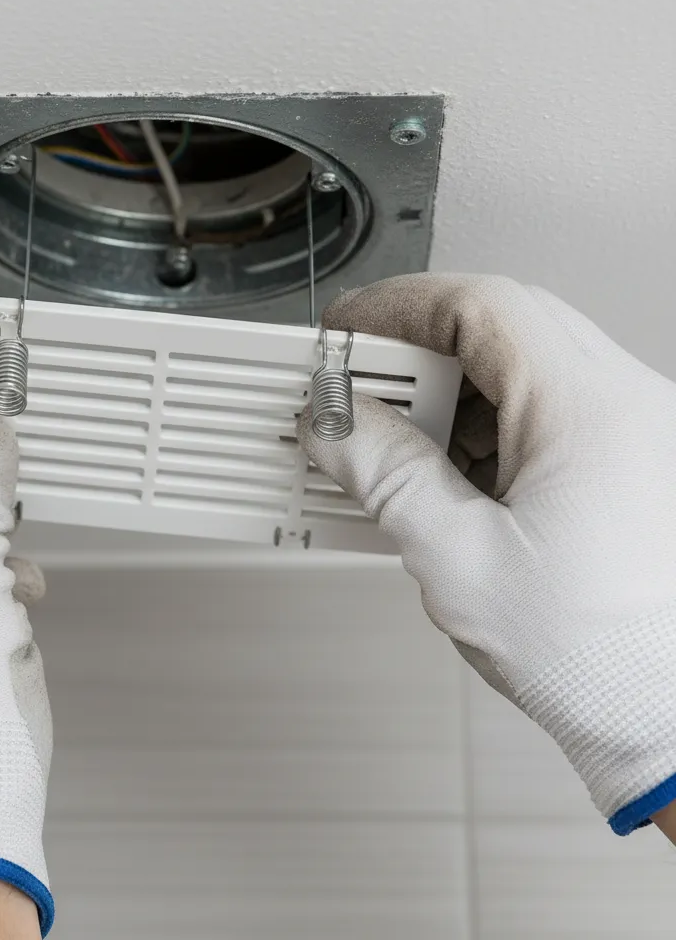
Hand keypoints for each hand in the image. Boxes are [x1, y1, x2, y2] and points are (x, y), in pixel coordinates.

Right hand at [298, 274, 675, 833]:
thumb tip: (335, 424)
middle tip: (357, 390)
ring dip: (449, 396)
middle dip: (416, 353)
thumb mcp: (462, 562)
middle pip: (500, 328)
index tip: (344, 332)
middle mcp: (623, 406)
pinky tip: (444, 475)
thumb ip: (387, 477)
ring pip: (521, 369)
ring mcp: (632, 433)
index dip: (398, 308)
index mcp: (589, 412)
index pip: (480, 308)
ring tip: (394, 446)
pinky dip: (483, 430)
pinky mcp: (626, 465)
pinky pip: (542, 413)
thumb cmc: (603, 659)